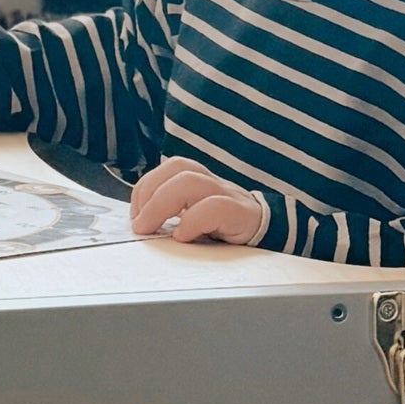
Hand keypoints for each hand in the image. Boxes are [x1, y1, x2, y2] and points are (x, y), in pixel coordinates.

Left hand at [127, 156, 268, 249]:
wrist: (269, 234)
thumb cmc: (226, 228)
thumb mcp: (195, 219)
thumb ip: (172, 215)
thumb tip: (139, 225)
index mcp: (200, 181)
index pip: (169, 168)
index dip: (145, 188)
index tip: (136, 217)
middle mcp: (212, 183)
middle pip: (178, 167)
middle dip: (149, 193)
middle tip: (139, 224)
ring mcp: (228, 196)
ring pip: (192, 182)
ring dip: (162, 204)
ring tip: (151, 229)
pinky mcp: (241, 215)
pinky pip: (215, 207)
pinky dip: (192, 221)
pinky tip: (183, 236)